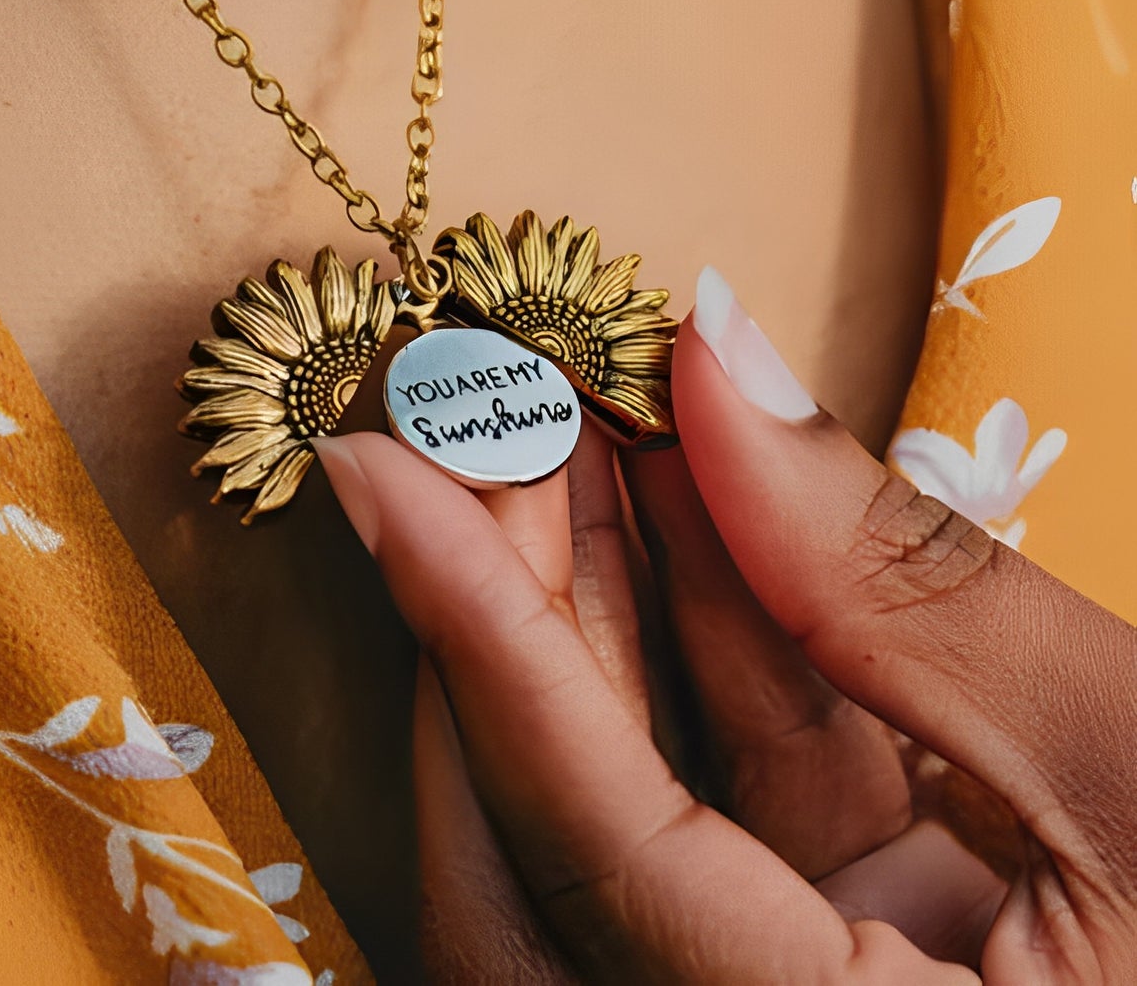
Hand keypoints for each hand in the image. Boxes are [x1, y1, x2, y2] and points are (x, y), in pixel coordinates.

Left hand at [313, 266, 1136, 983]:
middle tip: (480, 427)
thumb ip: (909, 581)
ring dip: (596, 612)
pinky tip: (689, 503)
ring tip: (569, 430)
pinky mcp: (859, 962)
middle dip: (506, 617)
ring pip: (628, 816)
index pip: (589, 843)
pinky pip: (733, 804)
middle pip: (552, 851)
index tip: (378, 467)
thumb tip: (719, 362)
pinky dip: (710, 647)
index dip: (475, 633)